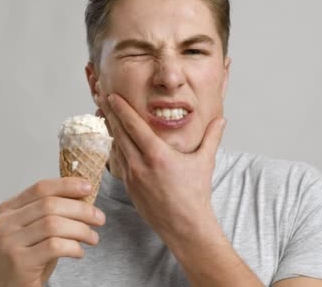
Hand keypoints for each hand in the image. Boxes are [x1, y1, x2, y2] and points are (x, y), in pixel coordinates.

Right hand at [0, 177, 105, 286]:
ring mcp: (9, 242)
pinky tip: (79, 253)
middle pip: (50, 205)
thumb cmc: (28, 257)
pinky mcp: (19, 262)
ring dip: (81, 230)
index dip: (67, 185)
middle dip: (81, 210)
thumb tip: (84, 196)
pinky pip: (54, 247)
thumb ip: (52, 212)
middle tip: (100, 218)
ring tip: (93, 238)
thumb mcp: (36, 230)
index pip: (41, 188)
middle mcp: (4, 223)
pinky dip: (73, 247)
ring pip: (54, 225)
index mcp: (8, 209)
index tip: (89, 188)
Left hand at [95, 90, 225, 242]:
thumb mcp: (205, 162)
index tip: (111, 95)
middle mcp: (140, 164)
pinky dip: (115, 148)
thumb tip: (222, 120)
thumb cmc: (196, 194)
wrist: (185, 226)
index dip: (121, 108)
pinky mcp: (129, 187)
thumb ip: (212, 137)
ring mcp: (132, 177)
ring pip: (116, 147)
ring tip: (102, 114)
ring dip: (109, 129)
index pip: (134, 125)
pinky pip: (119, 162)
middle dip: (108, 112)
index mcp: (157, 154)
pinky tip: (114, 140)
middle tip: (99, 96)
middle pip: (118, 132)